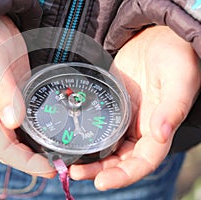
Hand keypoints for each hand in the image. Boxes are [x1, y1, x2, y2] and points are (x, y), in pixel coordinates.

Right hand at [0, 16, 55, 177]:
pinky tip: (57, 131)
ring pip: (22, 137)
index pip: (2, 148)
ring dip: (40, 149)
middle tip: (61, 166)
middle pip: (14, 148)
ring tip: (62, 154)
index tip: (49, 168)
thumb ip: (1, 91)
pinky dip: (42, 130)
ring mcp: (6, 107)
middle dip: (35, 162)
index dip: (25, 162)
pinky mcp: (18, 97)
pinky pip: (29, 120)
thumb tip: (14, 122)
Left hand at [69, 26, 200, 189]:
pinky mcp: (112, 106)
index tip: (101, 182)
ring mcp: (126, 118)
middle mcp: (141, 129)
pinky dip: (88, 137)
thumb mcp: (179, 79)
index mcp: (159, 128)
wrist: (156, 36)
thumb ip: (172, 107)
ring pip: (109, 147)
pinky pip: (99, 127)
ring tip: (70, 162)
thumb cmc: (174, 56)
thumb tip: (161, 134)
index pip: (143, 162)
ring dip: (92, 158)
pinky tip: (73, 139)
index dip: (124, 175)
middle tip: (77, 172)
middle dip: (101, 171)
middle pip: (122, 160)